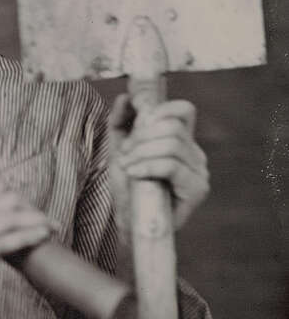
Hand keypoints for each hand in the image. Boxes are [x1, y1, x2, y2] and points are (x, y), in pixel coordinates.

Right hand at [0, 184, 57, 313]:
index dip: (17, 198)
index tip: (29, 208)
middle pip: (8, 202)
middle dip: (31, 209)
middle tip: (48, 218)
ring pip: (12, 218)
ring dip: (36, 221)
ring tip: (54, 226)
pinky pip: (7, 241)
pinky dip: (29, 236)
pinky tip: (42, 236)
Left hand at [108, 94, 209, 234]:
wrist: (129, 222)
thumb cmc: (128, 187)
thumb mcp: (119, 147)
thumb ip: (121, 120)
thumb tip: (126, 96)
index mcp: (181, 141)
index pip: (183, 110)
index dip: (161, 108)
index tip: (137, 120)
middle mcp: (194, 153)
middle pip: (173, 126)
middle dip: (142, 136)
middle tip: (125, 153)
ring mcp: (198, 171)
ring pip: (171, 144)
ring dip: (141, 153)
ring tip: (127, 166)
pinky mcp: (196, 189)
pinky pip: (172, 165)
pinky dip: (148, 166)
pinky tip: (134, 173)